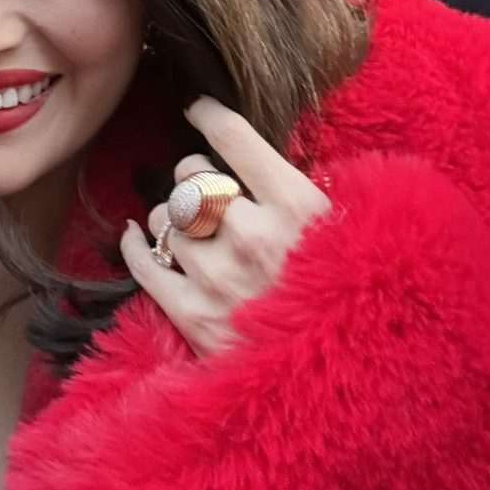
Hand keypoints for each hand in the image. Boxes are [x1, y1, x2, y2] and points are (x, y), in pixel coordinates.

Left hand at [121, 96, 330, 356]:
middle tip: (206, 190)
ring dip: (171, 217)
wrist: (348, 382)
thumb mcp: (348, 234)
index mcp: (299, 207)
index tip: (197, 107)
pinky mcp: (192, 316)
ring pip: (164, 217)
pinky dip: (135, 244)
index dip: (208, 112)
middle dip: (193, 177)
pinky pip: (142, 262)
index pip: (233, 136)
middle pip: (191, 176)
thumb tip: (259, 157)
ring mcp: (218, 277)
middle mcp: (252, 235)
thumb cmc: (354, 299)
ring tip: (189, 227)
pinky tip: (137, 236)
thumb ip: (305, 192)